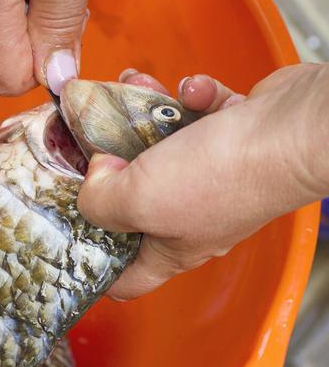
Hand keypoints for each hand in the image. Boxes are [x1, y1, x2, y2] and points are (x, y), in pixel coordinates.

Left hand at [78, 64, 328, 299]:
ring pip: (161, 146)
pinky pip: (198, 115)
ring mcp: (214, 176)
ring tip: (132, 89)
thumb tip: (94, 180)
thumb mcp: (138, 200)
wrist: (292, 130)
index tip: (74, 239)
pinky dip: (192, 98)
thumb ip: (100, 200)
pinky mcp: (232, 137)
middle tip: (93, 140)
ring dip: (144, 113)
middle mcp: (193, 216)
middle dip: (110, 165)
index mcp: (172, 247)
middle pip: (135, 199)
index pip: (130, 277)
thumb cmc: (223, 176)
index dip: (99, 265)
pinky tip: (193, 91)